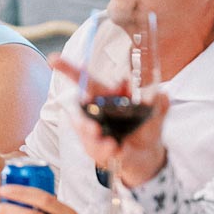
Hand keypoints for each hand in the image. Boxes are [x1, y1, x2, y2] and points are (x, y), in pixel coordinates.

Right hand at [54, 56, 169, 186]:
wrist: (148, 154)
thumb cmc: (146, 125)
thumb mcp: (156, 110)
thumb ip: (158, 101)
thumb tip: (160, 93)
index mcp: (106, 98)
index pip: (85, 81)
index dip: (68, 70)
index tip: (53, 60)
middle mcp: (95, 114)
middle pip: (80, 113)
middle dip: (82, 121)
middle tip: (92, 126)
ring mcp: (95, 133)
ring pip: (86, 135)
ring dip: (94, 139)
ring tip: (110, 144)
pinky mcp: (99, 151)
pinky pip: (97, 151)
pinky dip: (106, 151)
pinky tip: (116, 151)